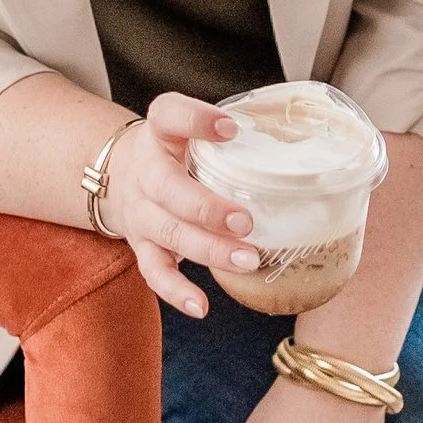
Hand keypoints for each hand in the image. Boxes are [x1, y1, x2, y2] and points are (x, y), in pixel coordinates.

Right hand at [98, 95, 264, 317]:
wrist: (120, 177)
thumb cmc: (173, 152)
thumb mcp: (190, 130)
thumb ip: (230, 136)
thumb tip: (302, 147)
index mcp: (160, 134)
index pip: (169, 116)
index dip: (196, 121)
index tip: (230, 129)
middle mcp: (145, 173)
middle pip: (170, 190)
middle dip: (208, 208)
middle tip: (246, 221)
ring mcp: (141, 213)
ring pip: (170, 234)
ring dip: (209, 250)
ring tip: (248, 259)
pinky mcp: (142, 246)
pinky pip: (155, 273)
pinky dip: (177, 292)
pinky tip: (202, 306)